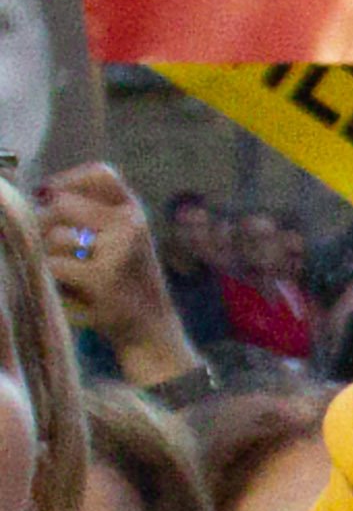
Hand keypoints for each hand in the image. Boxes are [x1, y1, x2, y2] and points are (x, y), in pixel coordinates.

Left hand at [38, 166, 200, 392]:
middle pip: (62, 203)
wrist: (152, 335)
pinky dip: (56, 282)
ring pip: (54, 236)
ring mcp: (119, 250)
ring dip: (52, 258)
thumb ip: (91, 214)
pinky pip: (55, 266)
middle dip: (48, 226)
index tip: (52, 197)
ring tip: (73, 278)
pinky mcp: (104, 278)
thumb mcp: (121, 241)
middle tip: (58, 253)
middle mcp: (131, 224)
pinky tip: (75, 295)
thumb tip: (42, 194)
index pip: (101, 175)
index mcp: (135, 213)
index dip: (70, 181)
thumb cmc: (127, 287)